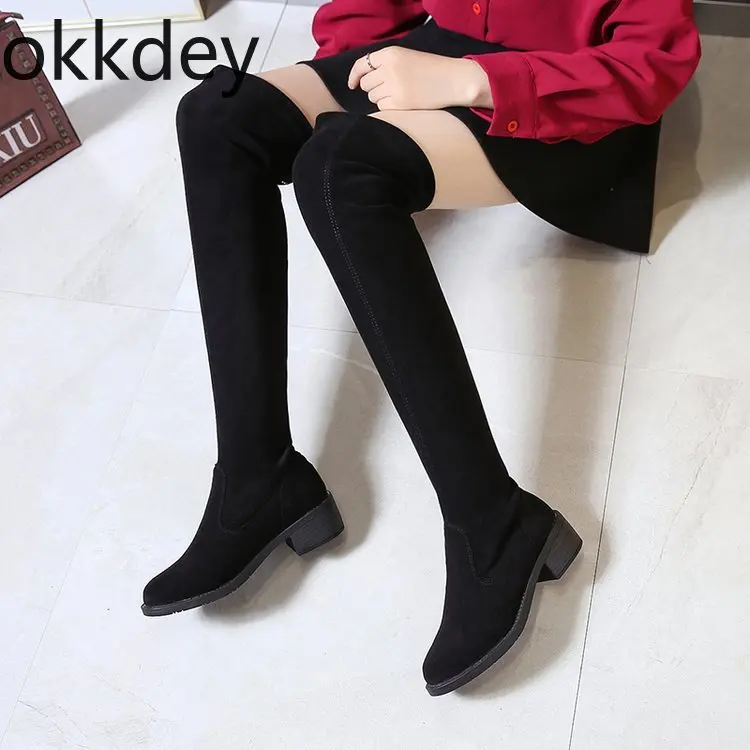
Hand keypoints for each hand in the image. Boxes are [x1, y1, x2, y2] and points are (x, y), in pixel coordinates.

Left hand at [347, 47, 491, 110]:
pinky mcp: (400, 103)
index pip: (362, 65)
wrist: (453, 80)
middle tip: (389, 88)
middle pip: (366, 84)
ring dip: (381, 98)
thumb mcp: (406, 57)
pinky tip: (403, 102)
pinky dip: (389, 107)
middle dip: (373, 88)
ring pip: (373, 97)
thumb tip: (362, 80)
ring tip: (400, 93)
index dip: (354, 76)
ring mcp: (394, 87)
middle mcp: (389, 69)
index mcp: (390, 54)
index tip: (353, 84)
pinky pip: (382, 108)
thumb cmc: (431, 69)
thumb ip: (385, 64)